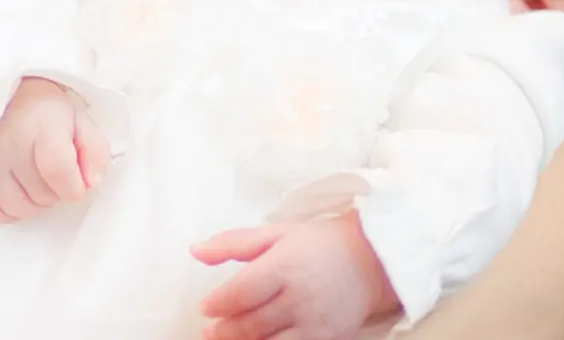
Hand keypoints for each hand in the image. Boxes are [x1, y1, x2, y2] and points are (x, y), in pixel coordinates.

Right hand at [0, 76, 109, 222]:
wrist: (10, 93)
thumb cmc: (48, 112)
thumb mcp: (82, 122)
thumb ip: (96, 153)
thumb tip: (91, 184)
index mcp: (43, 126)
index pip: (59, 172)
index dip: (74, 187)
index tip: (76, 182)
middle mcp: (10, 141)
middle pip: (41, 196)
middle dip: (54, 192)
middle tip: (51, 171)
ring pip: (17, 209)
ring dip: (31, 203)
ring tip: (34, 179)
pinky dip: (3, 209)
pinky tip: (13, 190)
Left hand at [192, 213, 400, 339]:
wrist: (369, 262)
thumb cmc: (317, 244)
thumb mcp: (274, 233)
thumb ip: (233, 243)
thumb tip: (195, 251)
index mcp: (284, 266)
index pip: (242, 292)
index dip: (219, 303)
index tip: (205, 307)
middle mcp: (299, 298)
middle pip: (253, 324)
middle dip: (226, 331)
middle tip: (209, 331)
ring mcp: (315, 324)